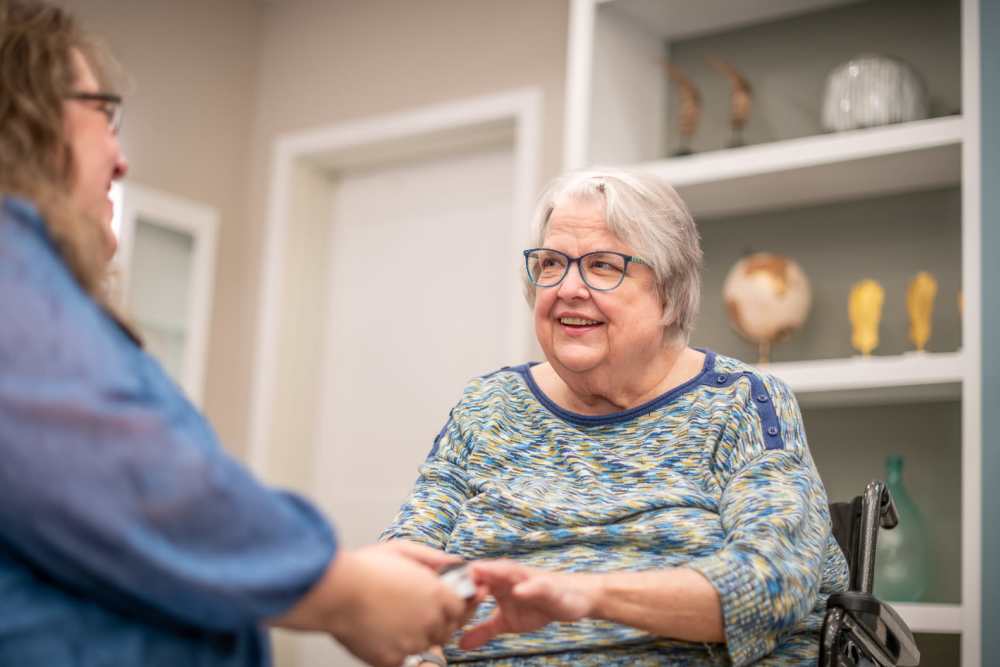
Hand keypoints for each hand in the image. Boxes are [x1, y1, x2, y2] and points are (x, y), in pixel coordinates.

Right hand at [274, 540, 472, 666]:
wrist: (336, 592)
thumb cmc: (365, 569)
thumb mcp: (403, 550)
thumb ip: (433, 558)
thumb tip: (454, 563)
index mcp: (436, 594)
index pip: (460, 609)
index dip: (452, 606)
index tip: (444, 605)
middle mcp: (429, 620)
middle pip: (446, 630)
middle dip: (437, 622)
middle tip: (416, 613)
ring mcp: (412, 642)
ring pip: (426, 645)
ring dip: (417, 636)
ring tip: (396, 620)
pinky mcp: (392, 659)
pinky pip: (403, 659)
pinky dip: (396, 649)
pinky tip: (383, 634)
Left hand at [459, 560, 596, 649]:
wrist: (571, 600)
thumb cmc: (536, 606)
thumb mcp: (506, 623)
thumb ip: (483, 630)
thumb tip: (459, 644)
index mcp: (495, 583)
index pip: (470, 579)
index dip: (453, 584)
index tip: (431, 589)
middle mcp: (507, 576)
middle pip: (483, 571)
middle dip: (466, 574)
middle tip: (446, 579)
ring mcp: (526, 579)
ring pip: (507, 572)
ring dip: (493, 573)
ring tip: (478, 575)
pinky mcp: (546, 586)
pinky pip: (536, 585)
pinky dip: (527, 587)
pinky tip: (519, 592)